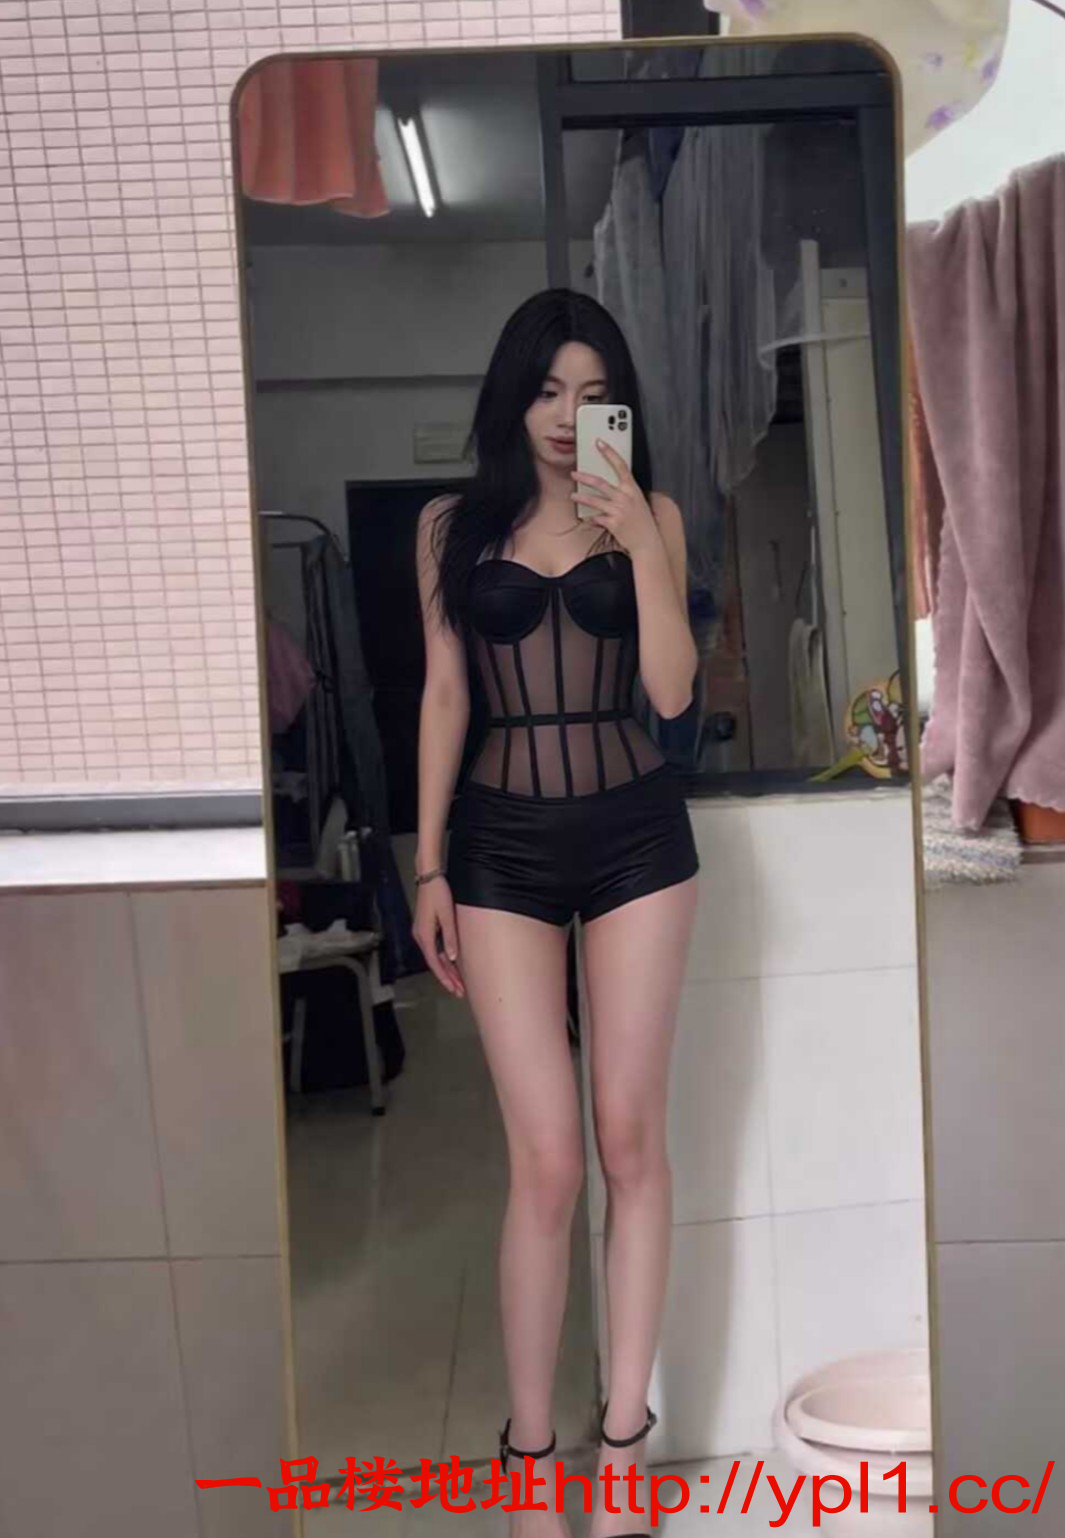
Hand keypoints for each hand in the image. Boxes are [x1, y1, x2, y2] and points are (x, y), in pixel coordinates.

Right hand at [412, 877, 464, 997]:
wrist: (428, 877)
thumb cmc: (438, 894)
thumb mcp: (447, 915)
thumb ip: (450, 937)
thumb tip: (452, 958)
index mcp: (425, 936)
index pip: (435, 963)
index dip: (445, 977)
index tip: (455, 989)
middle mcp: (421, 937)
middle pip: (435, 963)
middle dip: (447, 978)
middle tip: (459, 992)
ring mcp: (422, 933)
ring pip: (435, 957)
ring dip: (446, 970)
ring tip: (458, 983)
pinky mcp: (426, 928)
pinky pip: (435, 949)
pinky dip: (444, 959)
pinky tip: (452, 965)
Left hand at [571, 440, 660, 557]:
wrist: (647, 542)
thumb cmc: (643, 522)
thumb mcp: (638, 502)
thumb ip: (626, 493)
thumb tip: (613, 486)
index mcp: (632, 489)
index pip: (620, 465)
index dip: (609, 453)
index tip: (599, 443)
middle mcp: (624, 497)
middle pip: (600, 482)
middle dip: (584, 477)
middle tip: (574, 473)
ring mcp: (618, 510)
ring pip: (593, 500)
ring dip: (581, 497)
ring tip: (573, 495)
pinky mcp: (612, 522)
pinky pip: (596, 518)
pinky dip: (591, 518)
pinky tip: (587, 518)